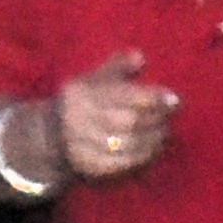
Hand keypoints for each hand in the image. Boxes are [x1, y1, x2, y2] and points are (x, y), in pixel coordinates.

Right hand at [55, 51, 180, 181]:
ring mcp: (84, 144)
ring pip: (130, 144)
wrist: (49, 136)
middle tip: (170, 115)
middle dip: (156, 119)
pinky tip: (153, 149)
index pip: (123, 95)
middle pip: (129, 121)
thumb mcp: (92, 80)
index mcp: (82, 94)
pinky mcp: (91, 165)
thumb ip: (116, 68)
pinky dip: (144, 156)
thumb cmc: (80, 102)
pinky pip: (125, 163)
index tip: (174, 99)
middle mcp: (80, 118)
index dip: (152, 98)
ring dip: (154, 139)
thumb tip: (140, 56)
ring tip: (164, 131)